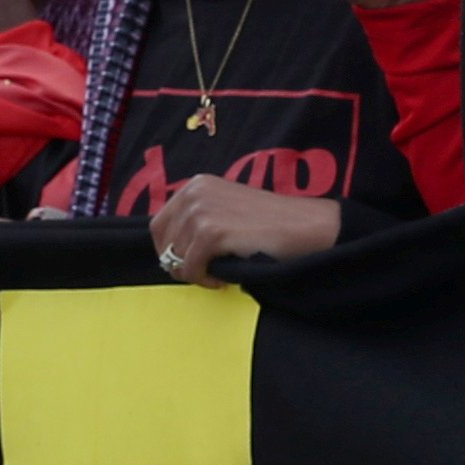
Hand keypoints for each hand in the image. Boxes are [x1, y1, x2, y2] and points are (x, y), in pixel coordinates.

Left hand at [150, 176, 339, 281]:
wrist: (304, 227)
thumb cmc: (268, 224)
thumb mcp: (226, 208)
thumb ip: (198, 218)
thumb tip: (170, 251)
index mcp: (196, 184)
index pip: (160, 224)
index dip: (169, 249)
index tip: (187, 263)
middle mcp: (194, 193)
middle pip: (163, 241)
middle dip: (177, 263)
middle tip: (202, 273)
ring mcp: (201, 211)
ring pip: (176, 258)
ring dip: (195, 273)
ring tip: (219, 273)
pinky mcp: (212, 232)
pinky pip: (191, 268)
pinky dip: (205, 280)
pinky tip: (223, 278)